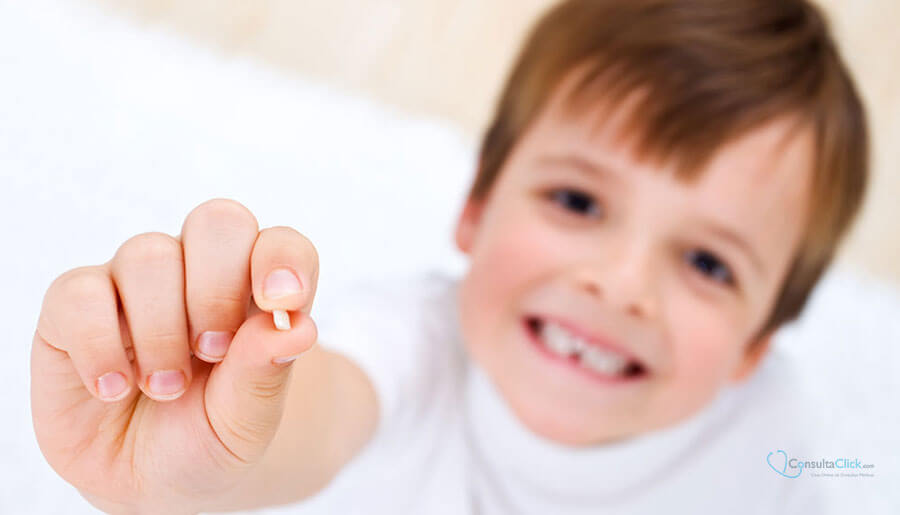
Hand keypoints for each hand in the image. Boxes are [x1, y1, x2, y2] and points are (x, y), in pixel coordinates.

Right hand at [31, 198, 318, 513]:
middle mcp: (197, 272)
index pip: (280, 243)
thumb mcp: (247, 421)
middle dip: (218, 288)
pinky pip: (78, 292)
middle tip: (212, 352)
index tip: (283, 304)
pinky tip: (114, 387)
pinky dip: (98, 343)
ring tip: (165, 388)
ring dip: (161, 329)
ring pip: (149, 254)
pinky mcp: (73, 308)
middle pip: (217, 223)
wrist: (147, 482)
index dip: (284, 260)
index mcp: (255, 290)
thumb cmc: (208, 437)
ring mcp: (134, 283)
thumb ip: (266, 373)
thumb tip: (299, 328)